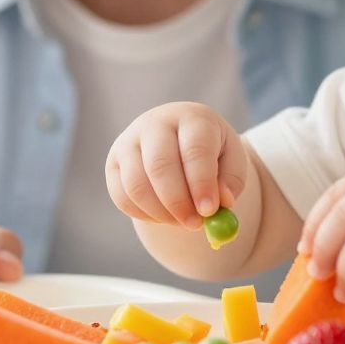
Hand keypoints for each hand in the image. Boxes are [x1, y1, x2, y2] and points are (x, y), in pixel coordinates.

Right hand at [106, 103, 245, 229]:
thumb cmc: (211, 152)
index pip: (194, 149)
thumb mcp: (231, 160)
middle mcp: (156, 124)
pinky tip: (164, 215)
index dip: (201, 182)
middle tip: (194, 224)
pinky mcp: (113, 162)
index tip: (209, 211)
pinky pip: (122, 196)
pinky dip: (144, 214)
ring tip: (183, 220)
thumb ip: (231, 181)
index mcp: (192, 118)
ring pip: (137, 185)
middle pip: (160, 165)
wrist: (179, 140)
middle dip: (178, 202)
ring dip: (161, 213)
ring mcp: (129, 141)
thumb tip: (222, 201)